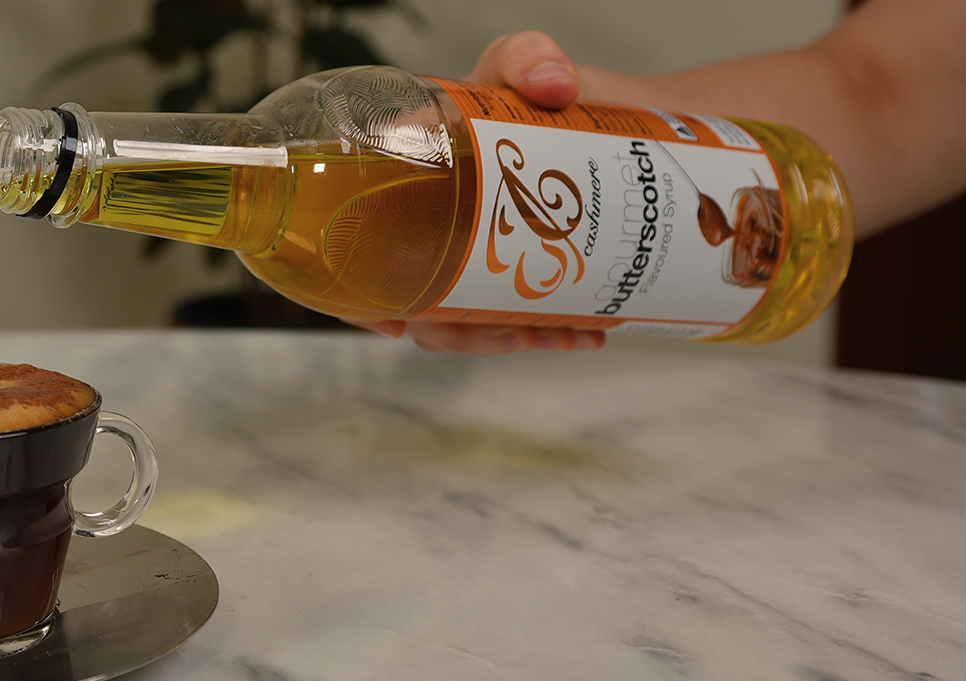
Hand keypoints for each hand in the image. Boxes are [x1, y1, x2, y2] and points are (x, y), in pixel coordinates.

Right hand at [351, 32, 605, 353]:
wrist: (616, 114)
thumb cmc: (544, 92)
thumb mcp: (521, 64)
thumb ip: (527, 57)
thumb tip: (550, 84)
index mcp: (399, 176)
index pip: (349, 245)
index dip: (356, 299)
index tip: (395, 323)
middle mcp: (423, 223)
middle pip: (412, 302)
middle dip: (458, 331)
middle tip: (509, 329)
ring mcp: (468, 254)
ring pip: (461, 321)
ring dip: (505, 337)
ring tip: (558, 334)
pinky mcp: (514, 273)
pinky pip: (507, 318)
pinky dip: (543, 331)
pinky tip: (582, 332)